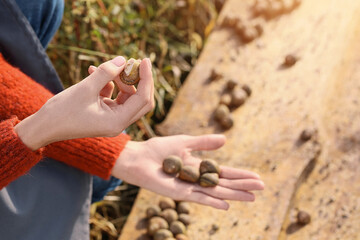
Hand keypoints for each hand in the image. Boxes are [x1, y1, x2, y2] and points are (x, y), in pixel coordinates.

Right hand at [15, 56, 153, 149]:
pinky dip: (108, 84)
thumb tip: (123, 60)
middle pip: (140, 100)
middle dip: (137, 80)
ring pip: (127, 97)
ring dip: (119, 80)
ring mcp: (112, 119)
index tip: (144, 60)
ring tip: (103, 67)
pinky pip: (114, 97)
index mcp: (117, 122)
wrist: (43, 127)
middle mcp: (118, 123)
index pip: (143, 99)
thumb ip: (106, 73)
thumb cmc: (62, 111)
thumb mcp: (85, 88)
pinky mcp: (104, 114)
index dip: (146, 78)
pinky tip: (94, 72)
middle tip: (131, 62)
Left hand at [112, 134, 263, 209]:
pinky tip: (227, 204)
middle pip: (224, 184)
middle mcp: (196, 180)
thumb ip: (203, 143)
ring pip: (216, 192)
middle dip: (243, 185)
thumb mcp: (185, 142)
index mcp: (199, 167)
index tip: (257, 177)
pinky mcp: (179, 193)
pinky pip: (199, 198)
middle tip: (262, 187)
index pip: (224, 172)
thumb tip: (225, 140)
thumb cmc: (158, 149)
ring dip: (234, 194)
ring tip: (252, 197)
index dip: (240, 175)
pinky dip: (213, 201)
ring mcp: (189, 187)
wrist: (138, 157)